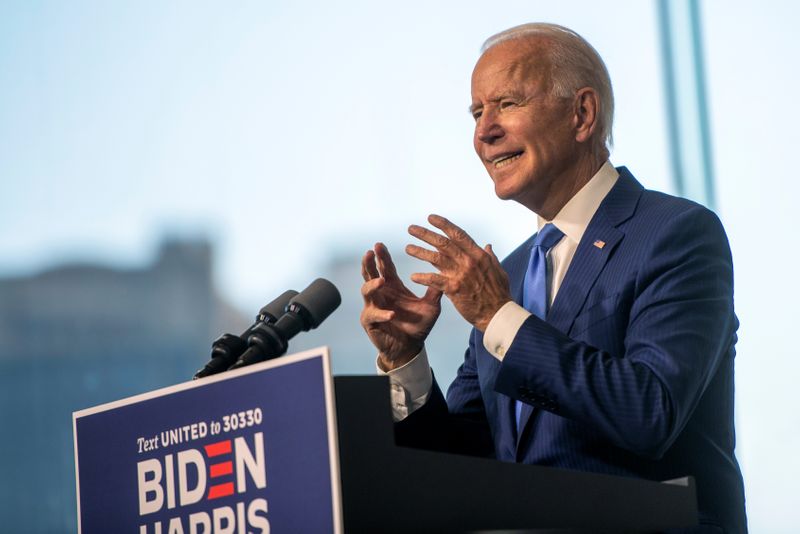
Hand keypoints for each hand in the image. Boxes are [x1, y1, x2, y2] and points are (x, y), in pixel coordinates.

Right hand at [360, 242, 442, 369]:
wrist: (411, 347)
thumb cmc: (418, 325)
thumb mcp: (431, 306)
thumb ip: (436, 290)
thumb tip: (447, 273)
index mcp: (393, 287)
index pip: (386, 268)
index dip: (382, 256)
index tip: (380, 244)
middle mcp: (381, 294)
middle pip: (370, 274)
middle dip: (369, 263)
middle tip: (371, 252)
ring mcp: (373, 307)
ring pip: (366, 291)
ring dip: (373, 285)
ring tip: (382, 281)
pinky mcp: (371, 321)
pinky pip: (373, 314)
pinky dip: (382, 314)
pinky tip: (392, 314)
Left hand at [406, 214, 510, 330]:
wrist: (497, 314)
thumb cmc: (499, 294)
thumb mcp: (498, 270)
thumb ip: (490, 257)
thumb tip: (487, 246)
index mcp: (478, 255)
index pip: (458, 235)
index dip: (443, 225)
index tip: (431, 218)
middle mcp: (468, 261)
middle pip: (443, 243)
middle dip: (425, 234)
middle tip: (411, 229)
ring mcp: (460, 274)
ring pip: (436, 258)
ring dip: (420, 252)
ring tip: (408, 248)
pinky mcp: (454, 289)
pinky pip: (434, 280)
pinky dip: (423, 278)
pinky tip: (413, 276)